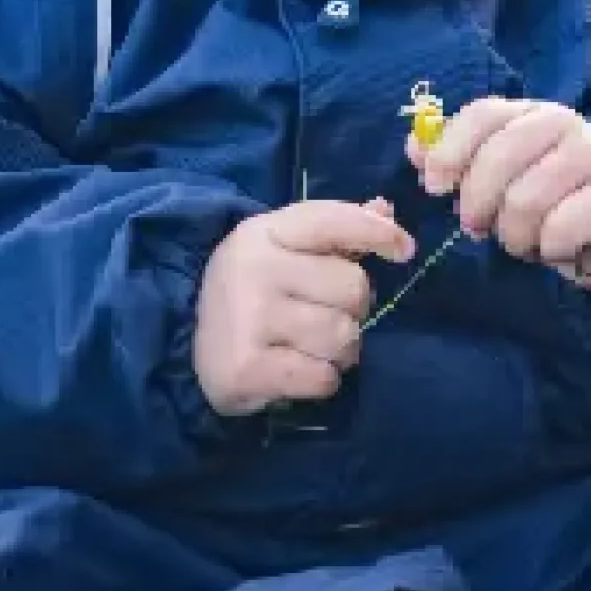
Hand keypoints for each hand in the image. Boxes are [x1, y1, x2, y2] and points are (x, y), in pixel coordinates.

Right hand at [193, 198, 414, 416]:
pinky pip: (323, 378)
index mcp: (265, 232)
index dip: (377, 233)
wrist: (186, 342)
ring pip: (343, 337)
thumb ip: (337, 228)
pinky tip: (298, 371)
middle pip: (353, 289)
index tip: (404, 250)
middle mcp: (255, 269)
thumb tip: (385, 210)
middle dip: (353, 309)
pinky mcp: (247, 369)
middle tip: (325, 315)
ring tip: (312, 346)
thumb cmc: (253, 289)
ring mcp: (249, 319)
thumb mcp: (284, 247)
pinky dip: (321, 380)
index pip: (334, 221)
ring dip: (340, 349)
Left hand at [409, 98, 590, 292]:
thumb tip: (414, 149)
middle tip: (480, 229)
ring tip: (523, 242)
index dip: (450, 151)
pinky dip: (548, 249)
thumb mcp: (498, 176)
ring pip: (526, 200)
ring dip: (514, 236)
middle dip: (477, 206)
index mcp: (529, 112)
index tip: (434, 187)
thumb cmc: (547, 198)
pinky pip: (561, 229)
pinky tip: (556, 249)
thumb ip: (455, 160)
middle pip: (499, 159)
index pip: (483, 114)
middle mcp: (565, 123)